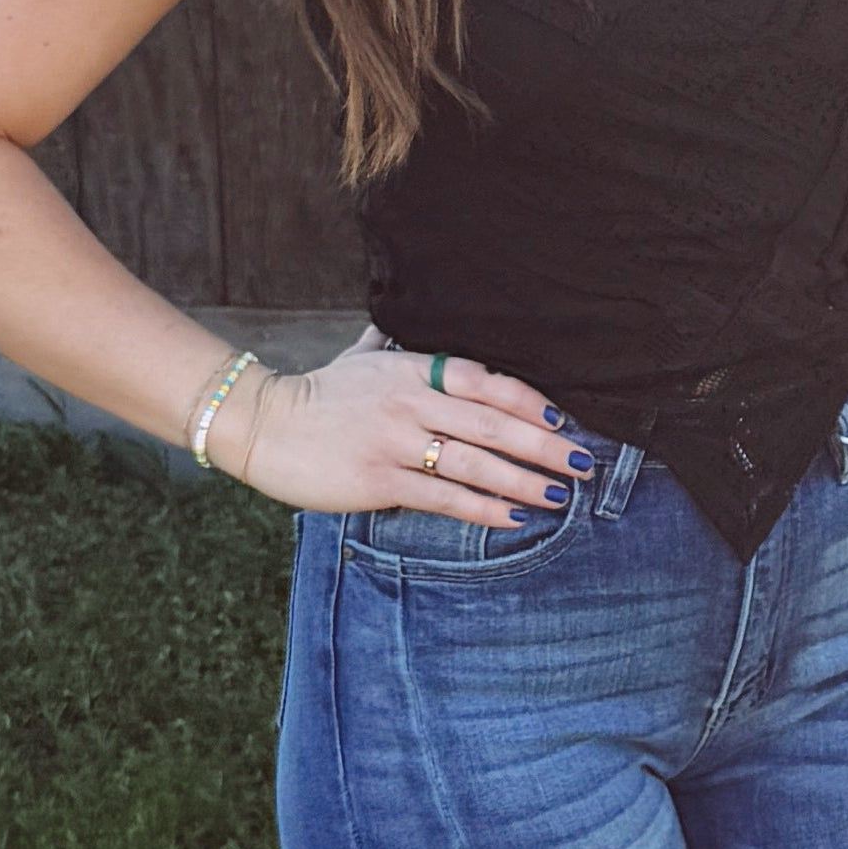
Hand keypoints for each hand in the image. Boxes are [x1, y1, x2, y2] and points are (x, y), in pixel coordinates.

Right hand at [230, 331, 588, 525]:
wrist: (263, 425)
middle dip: (546, 445)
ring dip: (526, 480)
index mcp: (412, 369)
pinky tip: (515, 516)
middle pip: (494, 424)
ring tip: (563, 495)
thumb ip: (397, 348)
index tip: (565, 420)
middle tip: (584, 463)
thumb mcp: (362, 359)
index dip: (531, 401)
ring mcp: (396, 442)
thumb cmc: (319, 395)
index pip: (486, 381)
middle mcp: (411, 402)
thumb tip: (415, 331)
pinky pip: (445, 496)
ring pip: (477, 462)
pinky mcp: (380, 480)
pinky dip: (485, 507)